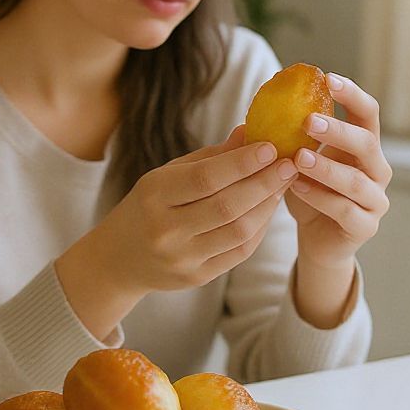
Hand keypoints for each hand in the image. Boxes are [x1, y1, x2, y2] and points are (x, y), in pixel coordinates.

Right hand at [56, 126, 296, 337]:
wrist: (120, 258)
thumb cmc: (150, 205)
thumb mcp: (170, 174)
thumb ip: (212, 157)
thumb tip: (251, 132)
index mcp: (154, 195)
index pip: (205, 178)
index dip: (241, 163)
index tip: (270, 147)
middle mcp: (166, 230)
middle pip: (228, 206)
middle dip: (265, 182)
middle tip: (289, 164)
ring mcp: (182, 257)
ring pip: (240, 231)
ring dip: (268, 205)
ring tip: (283, 183)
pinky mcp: (197, 277)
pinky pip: (240, 251)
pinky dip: (260, 227)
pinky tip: (268, 207)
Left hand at [286, 73, 390, 271]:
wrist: (318, 241)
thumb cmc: (310, 192)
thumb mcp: (301, 159)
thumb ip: (295, 135)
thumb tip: (267, 100)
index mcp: (365, 146)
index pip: (368, 113)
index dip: (352, 95)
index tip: (328, 79)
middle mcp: (377, 170)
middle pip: (367, 143)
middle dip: (338, 131)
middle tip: (308, 120)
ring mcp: (375, 200)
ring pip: (355, 181)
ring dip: (326, 167)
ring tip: (298, 158)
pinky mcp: (365, 227)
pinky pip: (344, 210)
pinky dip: (319, 197)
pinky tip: (296, 187)